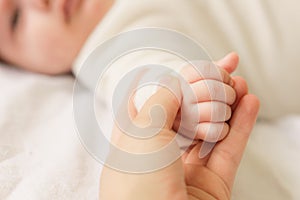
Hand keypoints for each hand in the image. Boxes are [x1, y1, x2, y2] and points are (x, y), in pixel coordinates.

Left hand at [100, 58, 258, 199]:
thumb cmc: (137, 183)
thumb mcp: (142, 130)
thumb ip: (162, 101)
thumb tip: (179, 81)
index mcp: (137, 140)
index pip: (160, 101)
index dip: (180, 80)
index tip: (197, 65)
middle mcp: (161, 153)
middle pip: (190, 113)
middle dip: (209, 88)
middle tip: (228, 66)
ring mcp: (187, 170)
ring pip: (211, 129)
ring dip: (227, 104)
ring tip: (240, 83)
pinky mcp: (211, 185)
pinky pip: (228, 150)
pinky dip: (241, 125)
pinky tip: (250, 103)